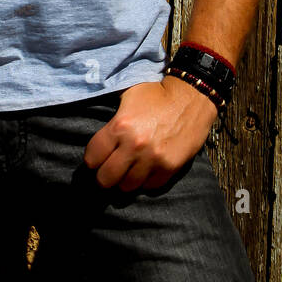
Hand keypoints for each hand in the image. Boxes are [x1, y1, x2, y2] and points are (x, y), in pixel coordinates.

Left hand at [83, 76, 218, 191]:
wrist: (190, 97)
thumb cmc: (155, 94)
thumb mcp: (127, 97)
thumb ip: (112, 121)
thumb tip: (98, 141)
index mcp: (120, 126)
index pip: (92, 157)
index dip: (91, 159)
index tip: (95, 159)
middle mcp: (135, 146)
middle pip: (106, 178)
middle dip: (103, 176)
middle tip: (108, 171)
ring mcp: (153, 159)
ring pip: (127, 186)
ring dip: (124, 180)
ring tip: (127, 172)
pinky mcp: (170, 168)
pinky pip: (149, 186)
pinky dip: (145, 181)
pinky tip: (145, 170)